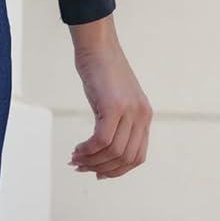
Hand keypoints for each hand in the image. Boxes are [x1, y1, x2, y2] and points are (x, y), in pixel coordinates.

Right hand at [68, 15, 151, 178]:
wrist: (98, 48)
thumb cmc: (103, 73)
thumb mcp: (115, 101)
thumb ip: (117, 123)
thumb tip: (103, 149)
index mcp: (144, 117)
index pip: (137, 157)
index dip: (117, 171)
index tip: (97, 172)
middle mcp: (141, 116)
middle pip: (125, 158)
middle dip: (101, 168)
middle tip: (80, 166)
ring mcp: (129, 111)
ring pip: (113, 152)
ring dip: (91, 161)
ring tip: (75, 159)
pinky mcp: (113, 107)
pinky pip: (102, 140)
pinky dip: (87, 150)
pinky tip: (77, 149)